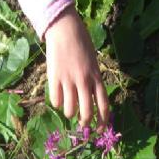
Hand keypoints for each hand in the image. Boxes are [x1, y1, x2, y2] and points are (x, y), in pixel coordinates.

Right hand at [45, 6, 108, 131]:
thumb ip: (93, 80)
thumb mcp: (94, 62)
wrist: (65, 29)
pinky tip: (57, 98)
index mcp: (96, 77)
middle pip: (87, 112)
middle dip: (85, 123)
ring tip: (68, 109)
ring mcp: (69, 80)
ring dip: (69, 113)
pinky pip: (55, 100)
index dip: (103, 121)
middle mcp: (84, 81)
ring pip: (70, 110)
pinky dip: (56, 103)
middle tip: (82, 124)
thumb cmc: (81, 44)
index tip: (100, 129)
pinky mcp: (54, 78)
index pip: (104, 105)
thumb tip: (91, 99)